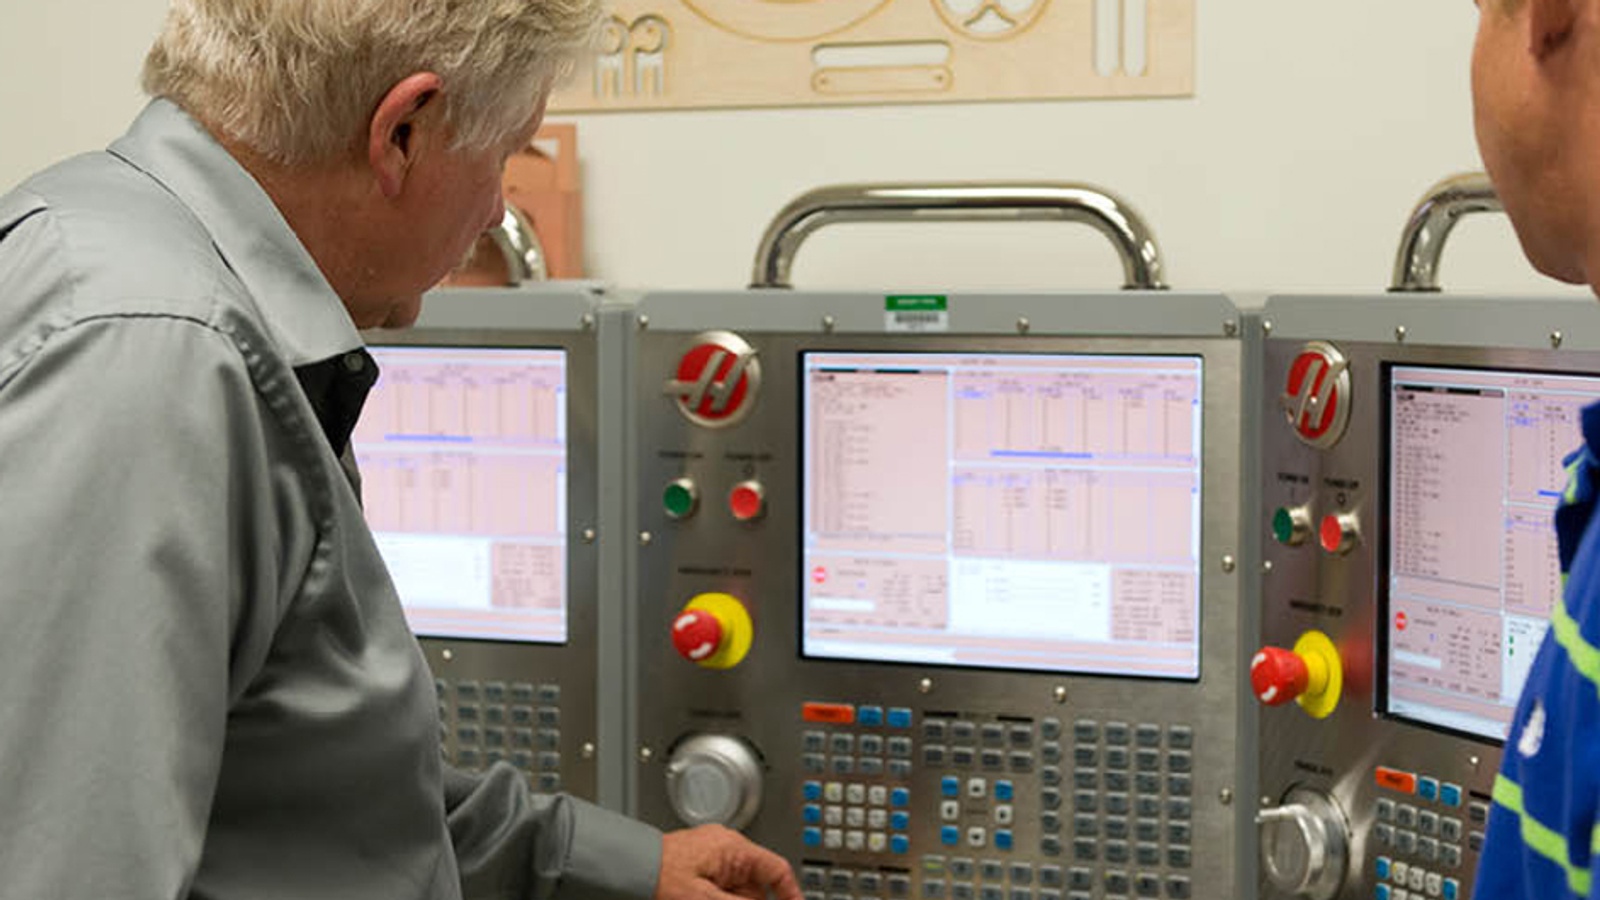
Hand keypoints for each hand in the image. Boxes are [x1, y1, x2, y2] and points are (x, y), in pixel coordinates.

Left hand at [656, 825, 802, 899]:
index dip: (790, 895)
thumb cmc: (656, 876)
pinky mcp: (698, 867)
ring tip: (700, 897)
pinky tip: (699, 898)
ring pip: (737, 890)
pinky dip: (719, 898)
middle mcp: (726, 848)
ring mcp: (711, 856)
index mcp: (734, 848)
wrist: (623, 869)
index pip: (778, 871)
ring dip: (730, 899)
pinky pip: (720, 888)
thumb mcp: (705, 899)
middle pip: (756, 887)